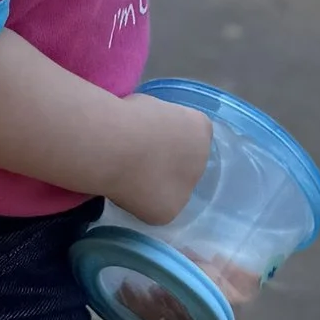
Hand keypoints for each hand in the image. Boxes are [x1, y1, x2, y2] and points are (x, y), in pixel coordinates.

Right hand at [107, 96, 211, 229]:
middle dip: (164, 165)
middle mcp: (202, 159)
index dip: (165, 139)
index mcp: (200, 127)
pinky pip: (154, 209)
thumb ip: (159, 123)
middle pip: (184, 165)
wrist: (118, 144)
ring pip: (170, 189)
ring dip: (154, 186)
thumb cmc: (126, 115)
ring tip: (124, 177)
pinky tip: (123, 192)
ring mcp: (188, 188)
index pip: (189, 136)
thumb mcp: (150, 107)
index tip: (145, 139)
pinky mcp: (170, 212)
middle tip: (135, 161)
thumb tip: (148, 132)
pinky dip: (140, 204)